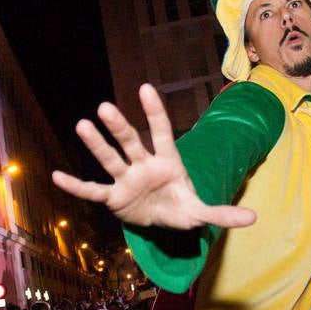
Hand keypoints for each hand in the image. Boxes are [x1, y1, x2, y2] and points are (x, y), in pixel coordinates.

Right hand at [52, 83, 256, 229]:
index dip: (154, 113)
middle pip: (131, 142)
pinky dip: (76, 186)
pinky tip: (57, 177)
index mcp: (167, 162)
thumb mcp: (201, 213)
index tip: (145, 89)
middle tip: (105, 108)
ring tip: (82, 125)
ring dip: (97, 145)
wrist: (163, 220)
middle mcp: (144, 165)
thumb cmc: (180, 207)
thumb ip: (223, 215)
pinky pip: (93, 191)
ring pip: (110, 160)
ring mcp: (127, 180)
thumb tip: (253, 219)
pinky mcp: (114, 198)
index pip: (161, 132)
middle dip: (119, 127)